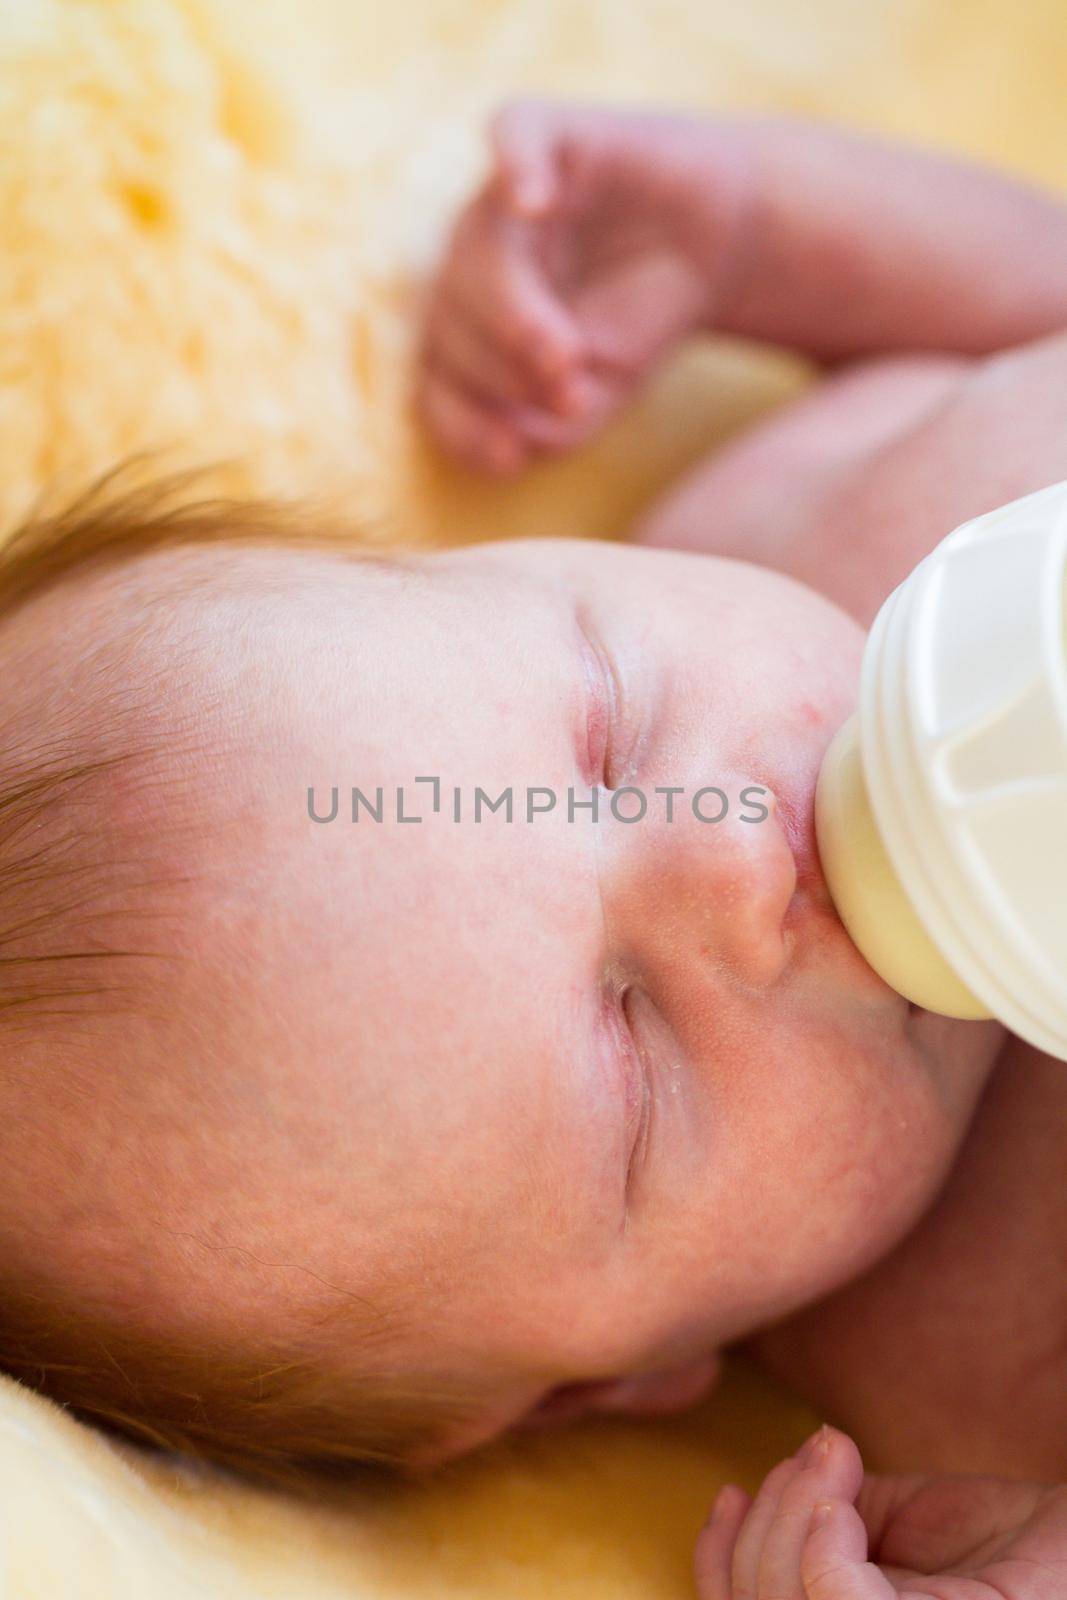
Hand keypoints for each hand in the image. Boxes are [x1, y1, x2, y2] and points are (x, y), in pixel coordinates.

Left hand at [417, 98, 744, 473]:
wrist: (717, 243)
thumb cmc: (639, 320)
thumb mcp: (601, 394)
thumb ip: (554, 427)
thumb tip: (514, 441)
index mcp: (465, 324)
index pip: (438, 376)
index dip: (465, 421)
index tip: (512, 458)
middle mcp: (471, 258)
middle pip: (451, 317)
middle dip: (503, 370)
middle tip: (568, 394)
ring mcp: (504, 197)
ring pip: (477, 252)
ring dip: (515, 313)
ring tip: (566, 355)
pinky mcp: (552, 134)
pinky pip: (514, 134)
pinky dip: (517, 166)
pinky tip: (535, 204)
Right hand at [695, 1424, 1066, 1598]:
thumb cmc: (1011, 1539)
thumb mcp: (894, 1523)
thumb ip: (824, 1514)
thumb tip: (767, 1486)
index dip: (716, 1564)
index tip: (730, 1492)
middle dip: (767, 1518)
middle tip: (822, 1454)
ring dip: (793, 1511)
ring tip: (836, 1459)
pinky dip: (821, 1541)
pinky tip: (843, 1501)